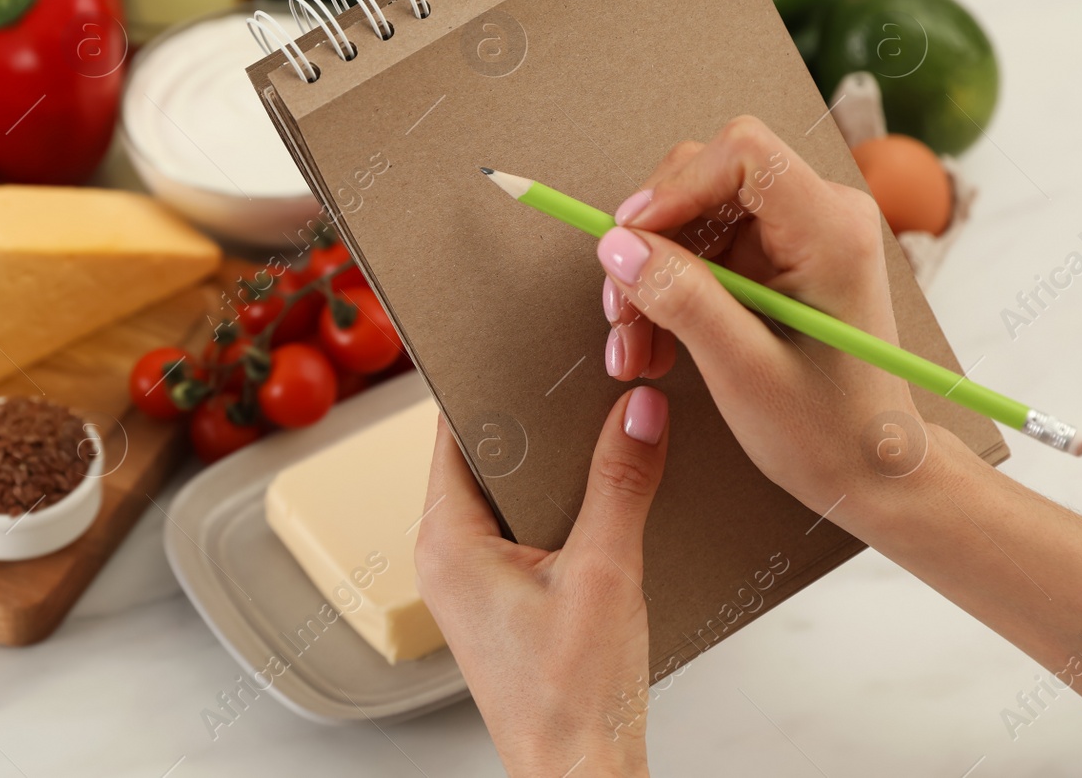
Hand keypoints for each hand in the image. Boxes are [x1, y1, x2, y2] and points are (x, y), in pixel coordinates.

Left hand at [416, 387, 668, 777]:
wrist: (580, 776)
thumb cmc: (570, 699)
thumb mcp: (604, 572)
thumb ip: (620, 482)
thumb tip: (636, 409)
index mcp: (446, 540)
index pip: (454, 432)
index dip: (490, 384)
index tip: (528, 347)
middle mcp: (449, 555)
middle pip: (485, 457)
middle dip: (534, 421)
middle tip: (579, 377)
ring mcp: (476, 579)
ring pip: (512, 492)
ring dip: (555, 465)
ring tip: (602, 425)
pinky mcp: (506, 598)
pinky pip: (529, 527)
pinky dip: (566, 505)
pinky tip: (610, 491)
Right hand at [594, 115, 1081, 702]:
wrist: (873, 470)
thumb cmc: (829, 430)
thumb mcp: (744, 371)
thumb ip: (682, 300)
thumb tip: (617, 246)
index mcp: (831, 229)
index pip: (742, 153)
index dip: (674, 186)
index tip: (628, 242)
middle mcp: (819, 215)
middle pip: (704, 177)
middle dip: (650, 241)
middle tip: (620, 311)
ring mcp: (794, 236)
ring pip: (691, 217)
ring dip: (649, 278)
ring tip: (633, 348)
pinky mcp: (773, 260)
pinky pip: (699, 250)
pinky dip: (666, 294)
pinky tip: (652, 346)